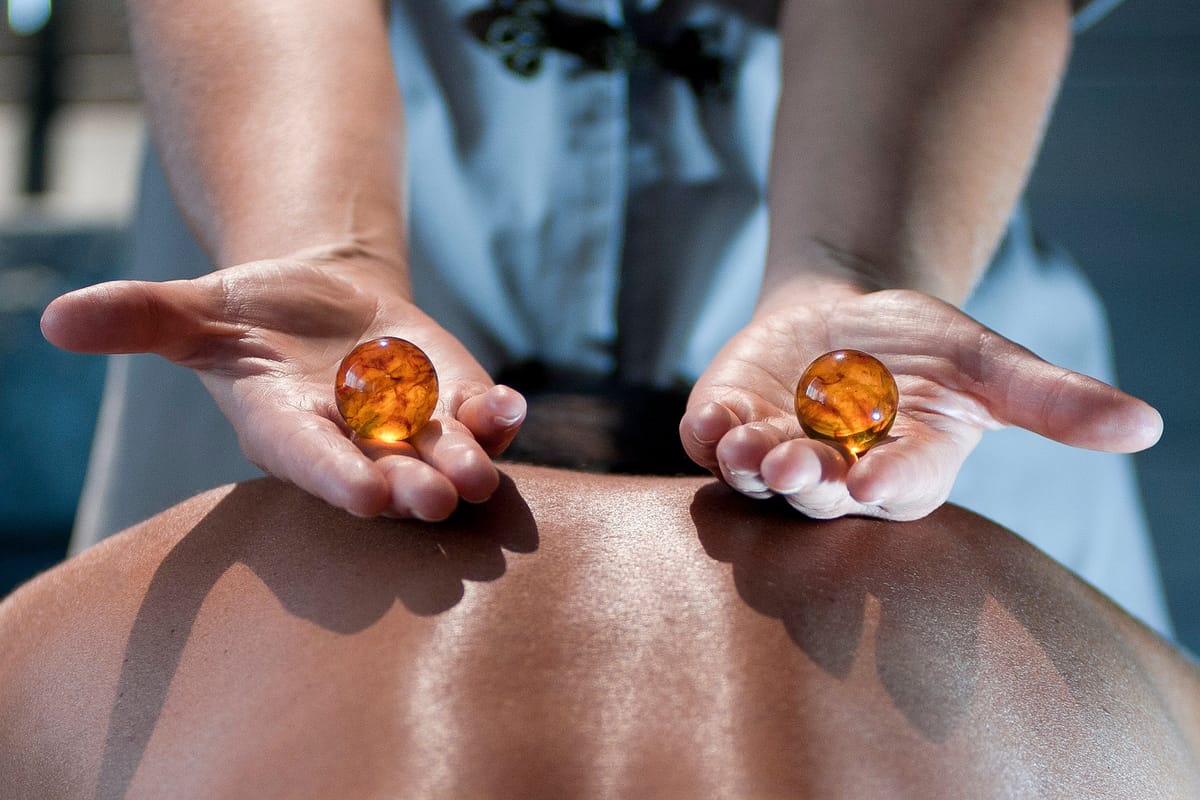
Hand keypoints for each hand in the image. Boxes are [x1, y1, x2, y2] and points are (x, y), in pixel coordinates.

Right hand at [41, 252, 525, 520]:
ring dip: (468, 460)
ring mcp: (412, 427)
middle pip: (388, 474)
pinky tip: (512, 406)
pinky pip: (482, 416)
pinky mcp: (454, 400)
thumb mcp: (197, 311)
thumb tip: (55, 317)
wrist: (320, 303)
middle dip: (412, 486)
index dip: (338, 478)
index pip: (313, 463)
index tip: (366, 497)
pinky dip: (499, 415)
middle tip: (436, 498)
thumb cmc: (250, 315)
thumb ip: (141, 319)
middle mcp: (355, 444)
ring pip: (444, 454)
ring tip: (482, 465)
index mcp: (289, 433)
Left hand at [681, 287, 1161, 519]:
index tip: (874, 479)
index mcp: (903, 470)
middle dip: (808, 480)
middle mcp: (836, 474)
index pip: (901, 486)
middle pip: (821, 490)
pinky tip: (707, 421)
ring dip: (750, 464)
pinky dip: (706, 432)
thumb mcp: (987, 364)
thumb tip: (1149, 426)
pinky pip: (710, 437)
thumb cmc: (923, 348)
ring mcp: (776, 450)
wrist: (846, 316)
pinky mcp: (729, 421)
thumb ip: (1052, 399)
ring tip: (746, 449)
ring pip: (759, 473)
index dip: (889, 481)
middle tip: (795, 469)